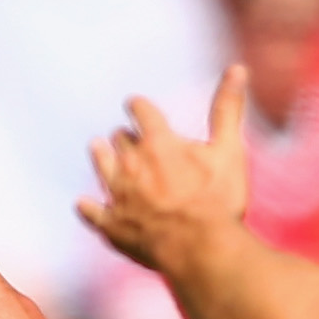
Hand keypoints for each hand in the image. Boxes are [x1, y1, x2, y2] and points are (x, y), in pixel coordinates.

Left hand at [80, 66, 257, 280]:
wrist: (199, 250)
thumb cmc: (218, 201)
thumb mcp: (229, 150)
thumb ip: (228, 109)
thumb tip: (237, 67)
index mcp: (158, 141)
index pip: (140, 110)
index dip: (138, 106)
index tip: (135, 104)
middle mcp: (131, 163)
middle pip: (119, 139)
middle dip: (124, 136)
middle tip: (125, 135)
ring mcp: (118, 195)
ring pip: (101, 167)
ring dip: (100, 156)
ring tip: (96, 148)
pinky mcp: (112, 226)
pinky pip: (93, 213)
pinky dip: (88, 207)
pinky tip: (82, 204)